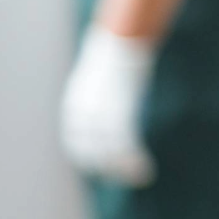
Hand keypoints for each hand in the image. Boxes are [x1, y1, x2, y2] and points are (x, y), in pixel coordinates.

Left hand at [60, 27, 157, 185]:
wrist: (120, 41)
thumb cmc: (113, 58)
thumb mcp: (97, 79)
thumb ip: (95, 98)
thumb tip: (100, 111)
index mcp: (75, 107)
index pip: (76, 143)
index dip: (88, 158)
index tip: (104, 168)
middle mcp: (83, 114)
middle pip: (91, 151)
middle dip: (107, 168)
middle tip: (126, 177)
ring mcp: (100, 114)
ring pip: (108, 152)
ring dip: (123, 170)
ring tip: (140, 178)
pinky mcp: (119, 112)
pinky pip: (124, 145)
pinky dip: (133, 161)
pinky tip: (143, 169)